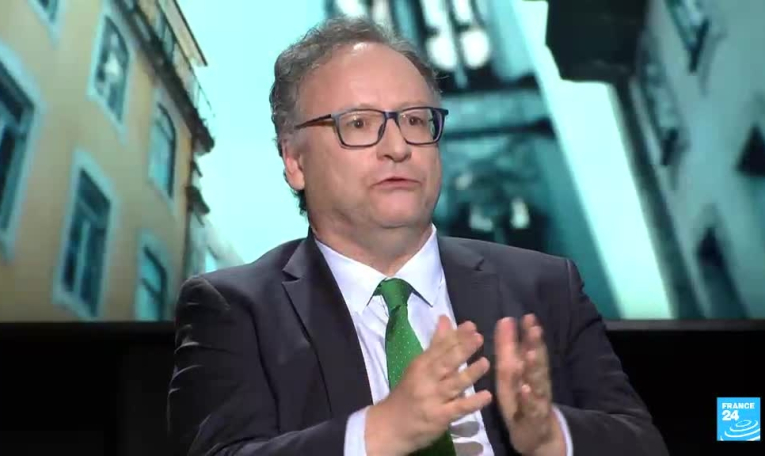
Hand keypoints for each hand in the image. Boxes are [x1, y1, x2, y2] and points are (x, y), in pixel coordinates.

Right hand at [366, 316, 492, 455]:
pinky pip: (458, 409)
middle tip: (478, 338)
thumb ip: (435, 344)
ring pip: (453, 384)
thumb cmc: (407, 393)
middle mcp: (426, 380)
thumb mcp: (418, 366)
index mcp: (420, 365)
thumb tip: (445, 319)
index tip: (471, 325)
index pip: (439, 348)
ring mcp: (432, 399)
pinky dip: (472, 403)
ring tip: (485, 363)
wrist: (389, 426)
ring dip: (469, 374)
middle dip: (462, 349)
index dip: (456, 336)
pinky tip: (486, 396)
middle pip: (445, 363)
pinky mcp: (439, 418)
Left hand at [495, 314, 563, 454]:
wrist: (534, 434)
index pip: (531, 348)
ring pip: (538, 383)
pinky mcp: (533, 418)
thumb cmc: (520, 397)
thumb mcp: (511, 372)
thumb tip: (505, 319)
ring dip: (534, 368)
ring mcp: (537, 400)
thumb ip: (508, 348)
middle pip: (537, 362)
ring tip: (530, 354)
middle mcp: (536, 382)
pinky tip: (525, 389)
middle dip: (535, 345)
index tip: (528, 316)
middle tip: (534, 328)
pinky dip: (529, 398)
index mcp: (528, 371)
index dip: (530, 333)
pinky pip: (531, 408)